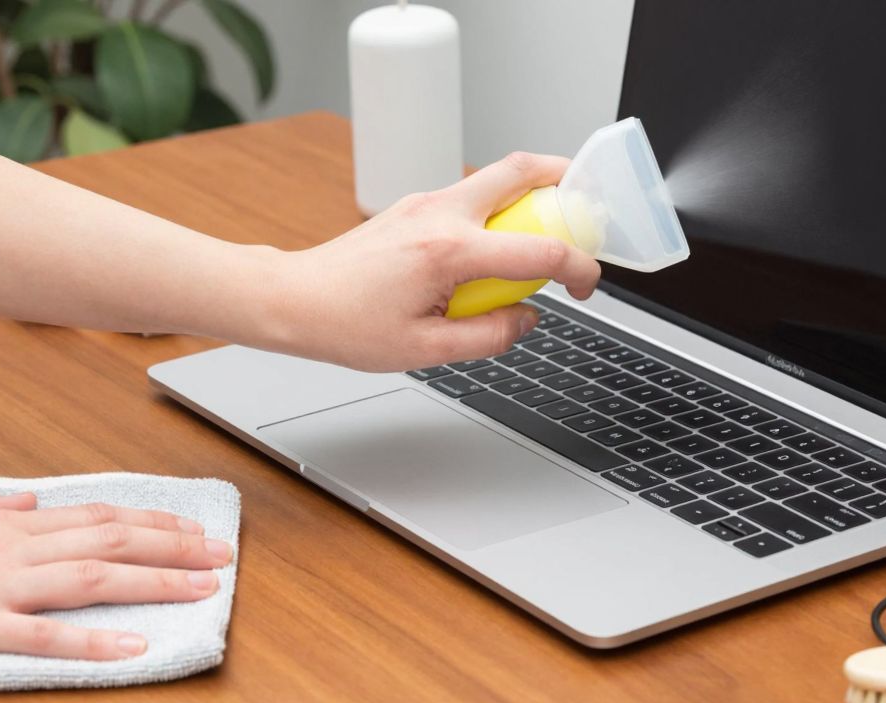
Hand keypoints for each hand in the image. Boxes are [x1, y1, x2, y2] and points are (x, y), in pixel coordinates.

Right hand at [0, 491, 231, 665]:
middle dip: (174, 547)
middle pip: (111, 541)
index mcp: (6, 523)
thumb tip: (32, 500)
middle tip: (222, 556)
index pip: (98, 515)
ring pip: (93, 578)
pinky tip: (136, 645)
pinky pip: (45, 634)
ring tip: (202, 590)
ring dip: (155, 582)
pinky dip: (93, 640)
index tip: (193, 527)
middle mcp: (11, 547)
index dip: (153, 521)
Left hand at [253, 152, 601, 371]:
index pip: (539, 249)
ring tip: (548, 233)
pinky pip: (472, 198)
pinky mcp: (415, 206)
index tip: (586, 286)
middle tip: (591, 208)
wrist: (293, 300)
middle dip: (569, 180)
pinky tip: (495, 251)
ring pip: (497, 176)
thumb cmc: (345, 324)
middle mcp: (440, 214)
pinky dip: (498, 213)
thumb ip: (489, 336)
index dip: (579, 268)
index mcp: (448, 252)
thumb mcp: (426, 351)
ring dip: (533, 193)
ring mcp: (425, 202)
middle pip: (522, 169)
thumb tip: (527, 320)